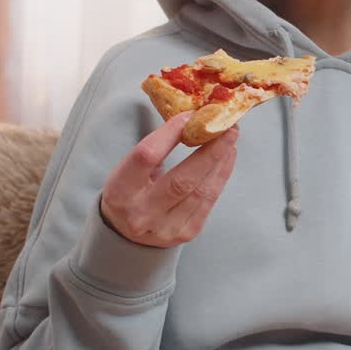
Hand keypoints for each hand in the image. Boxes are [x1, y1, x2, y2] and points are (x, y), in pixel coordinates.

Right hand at [100, 112, 237, 247]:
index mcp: (120, 192)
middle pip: (182, 180)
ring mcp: (166, 228)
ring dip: (220, 161)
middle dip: (210, 151)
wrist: (126, 233)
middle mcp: (142, 214)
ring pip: (201, 191)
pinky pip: (209, 201)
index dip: (171, 134)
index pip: (147, 157)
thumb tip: (191, 120)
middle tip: (227, 127)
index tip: (191, 116)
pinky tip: (227, 157)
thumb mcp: (128, 169)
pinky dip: (221, 176)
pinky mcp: (187, 232)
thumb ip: (155, 149)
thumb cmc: (129, 192)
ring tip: (230, 138)